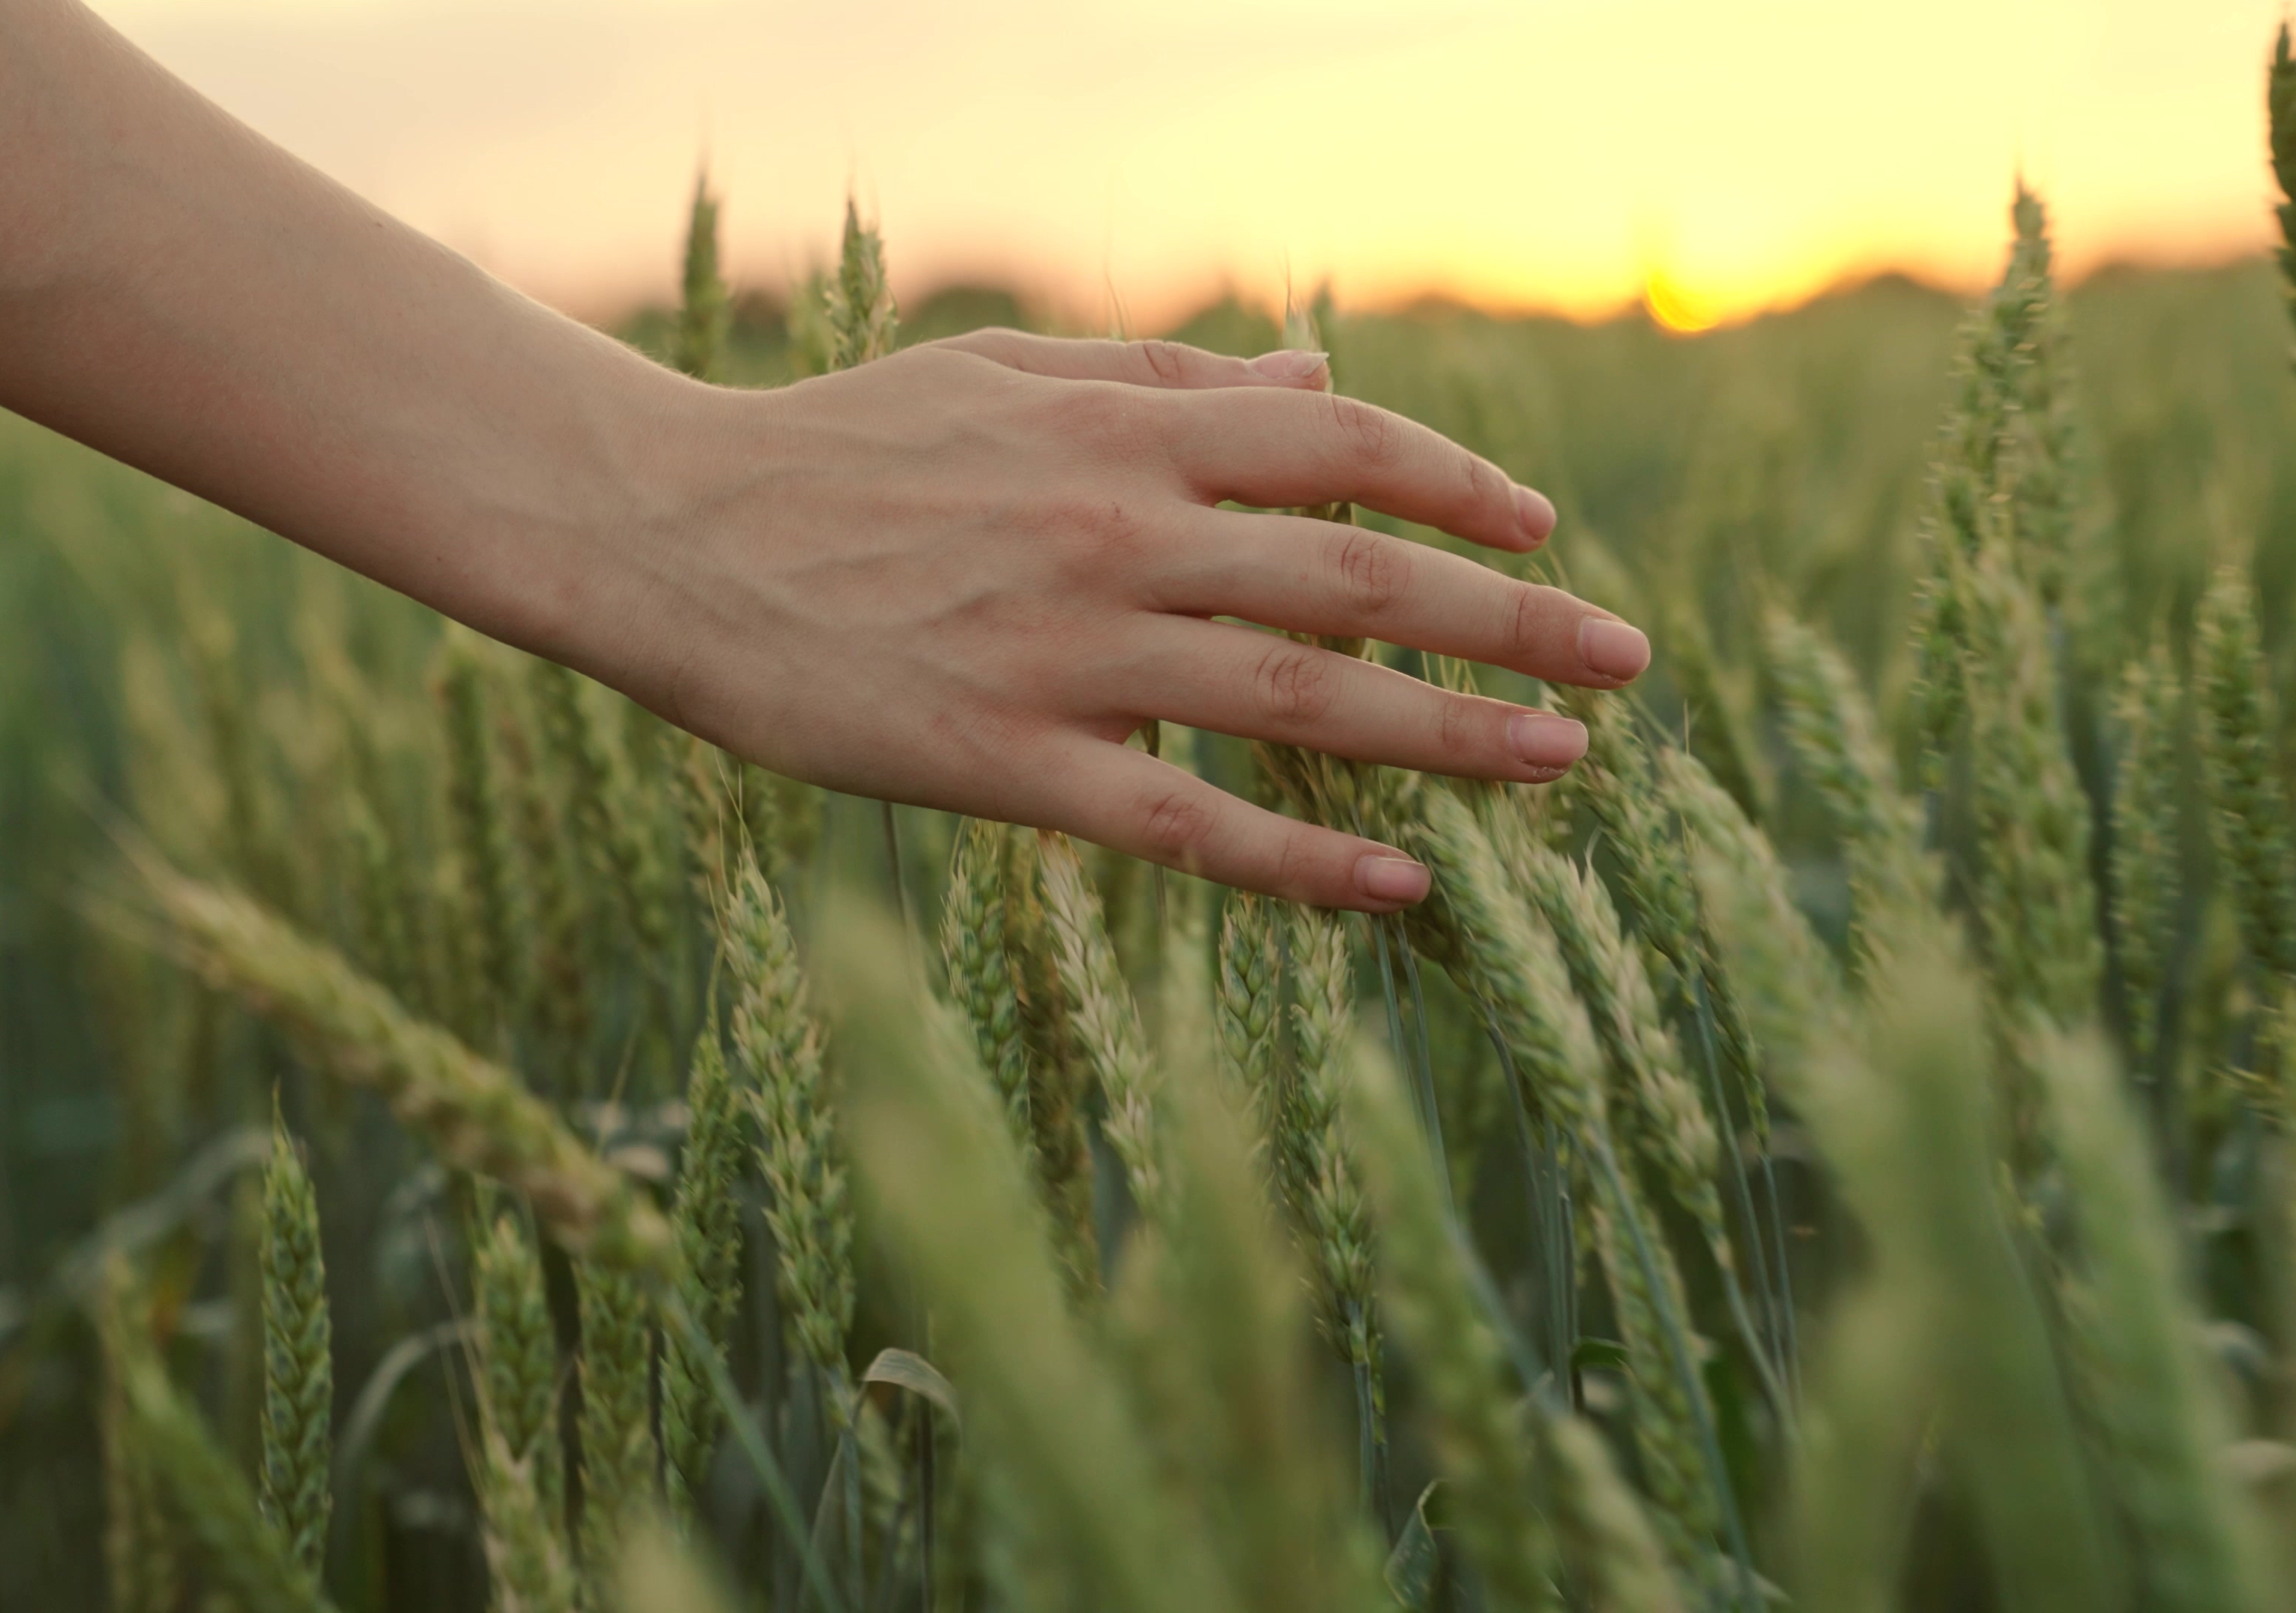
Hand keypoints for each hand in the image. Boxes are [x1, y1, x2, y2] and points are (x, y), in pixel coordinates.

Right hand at [589, 331, 1651, 912]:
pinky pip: (1184, 825)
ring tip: (1562, 762)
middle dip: (1512, 617)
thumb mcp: (1004, 373)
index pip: (1341, 447)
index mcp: (1119, 430)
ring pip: (1300, 697)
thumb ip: (1168, 381)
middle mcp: (1116, 533)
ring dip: (1448, 732)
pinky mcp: (1003, 763)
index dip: (1460, 485)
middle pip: (1361, 575)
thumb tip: (1318, 376)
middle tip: (1626, 659)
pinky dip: (1300, 859)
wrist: (669, 531)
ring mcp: (1065, 653)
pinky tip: (1396, 886)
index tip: (1542, 529)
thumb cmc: (837, 447)